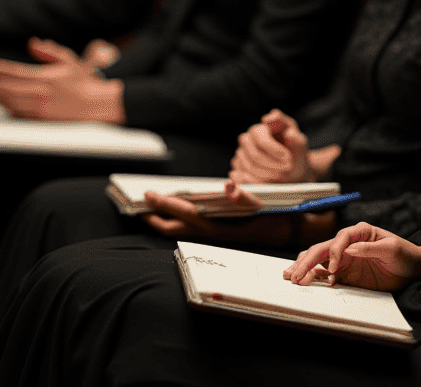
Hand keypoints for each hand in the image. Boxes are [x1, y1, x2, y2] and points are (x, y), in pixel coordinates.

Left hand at [0, 37, 125, 122]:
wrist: (99, 106)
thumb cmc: (85, 83)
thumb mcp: (69, 61)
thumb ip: (49, 52)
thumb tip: (32, 43)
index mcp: (45, 77)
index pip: (14, 71)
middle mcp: (40, 94)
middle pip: (7, 88)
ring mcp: (39, 110)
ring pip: (10, 103)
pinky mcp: (42, 121)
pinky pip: (19, 115)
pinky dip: (8, 109)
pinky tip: (3, 105)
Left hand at [141, 183, 270, 240]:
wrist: (284, 231)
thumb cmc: (272, 216)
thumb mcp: (261, 205)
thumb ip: (244, 197)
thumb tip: (228, 185)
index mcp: (218, 227)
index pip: (184, 214)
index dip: (164, 205)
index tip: (147, 194)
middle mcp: (211, 234)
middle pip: (174, 229)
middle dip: (154, 219)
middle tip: (136, 207)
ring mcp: (211, 235)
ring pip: (179, 231)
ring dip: (162, 221)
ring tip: (149, 209)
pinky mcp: (215, 233)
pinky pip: (187, 228)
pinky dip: (175, 220)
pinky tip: (174, 210)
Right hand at [229, 109, 311, 183]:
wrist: (291, 169)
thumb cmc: (295, 154)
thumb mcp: (300, 144)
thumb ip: (295, 138)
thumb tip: (286, 128)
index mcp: (263, 127)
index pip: (262, 140)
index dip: (275, 150)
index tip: (288, 158)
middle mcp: (249, 137)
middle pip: (255, 155)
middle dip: (273, 165)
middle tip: (287, 170)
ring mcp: (241, 151)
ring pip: (249, 167)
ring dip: (267, 174)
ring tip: (282, 175)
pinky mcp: (238, 165)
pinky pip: (243, 177)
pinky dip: (258, 181)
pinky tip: (271, 181)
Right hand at [283, 223, 420, 291]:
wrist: (413, 268)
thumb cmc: (405, 254)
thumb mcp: (392, 249)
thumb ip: (371, 248)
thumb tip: (350, 249)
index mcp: (359, 232)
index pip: (340, 239)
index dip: (335, 253)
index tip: (335, 270)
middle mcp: (348, 244)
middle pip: (323, 248)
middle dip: (308, 261)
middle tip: (295, 274)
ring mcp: (345, 259)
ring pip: (319, 260)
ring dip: (305, 267)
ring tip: (291, 276)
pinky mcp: (346, 273)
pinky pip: (326, 274)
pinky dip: (315, 278)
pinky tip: (306, 282)